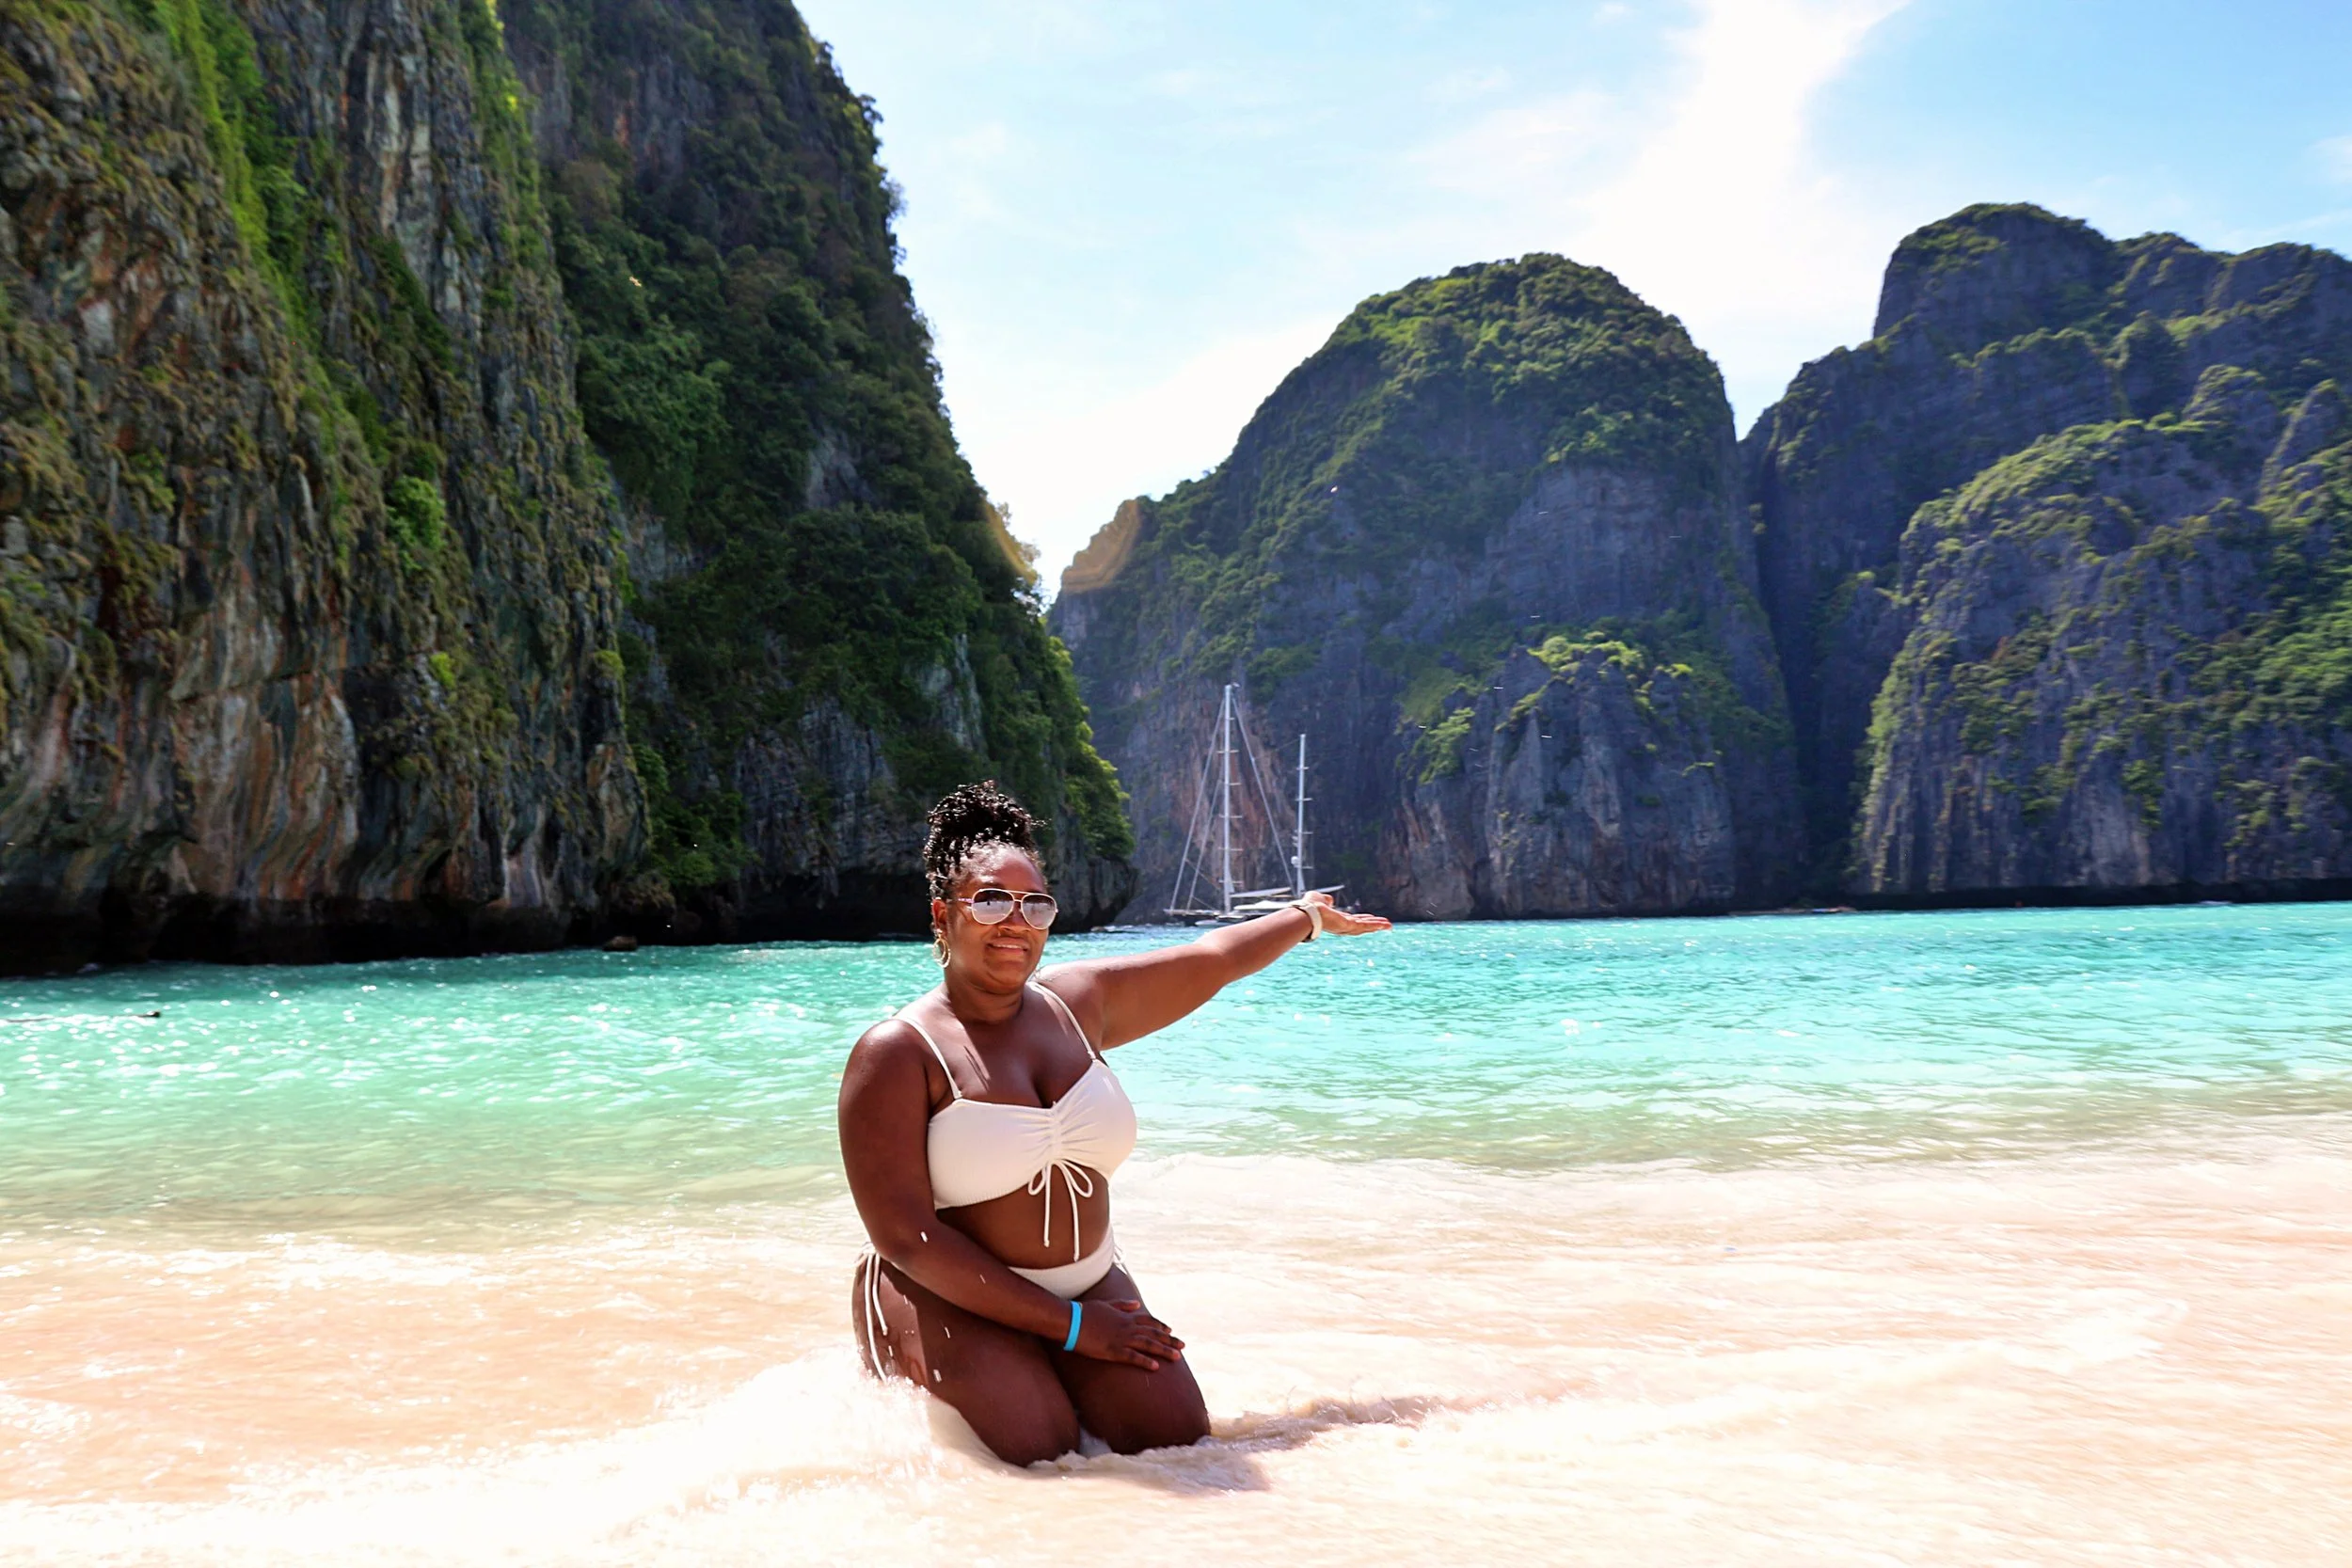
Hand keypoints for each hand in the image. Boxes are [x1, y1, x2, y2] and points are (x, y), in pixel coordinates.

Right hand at [1071, 1298, 1185, 1368]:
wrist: (1072, 1320)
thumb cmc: (1086, 1312)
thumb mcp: (1107, 1304)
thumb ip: (1123, 1305)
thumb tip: (1137, 1303)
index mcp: (1126, 1317)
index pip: (1148, 1321)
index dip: (1160, 1326)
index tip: (1170, 1331)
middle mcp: (1127, 1327)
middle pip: (1153, 1333)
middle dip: (1169, 1340)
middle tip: (1183, 1346)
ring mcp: (1121, 1339)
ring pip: (1148, 1345)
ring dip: (1164, 1351)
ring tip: (1177, 1357)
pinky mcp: (1113, 1351)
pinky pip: (1133, 1357)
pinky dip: (1145, 1361)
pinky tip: (1155, 1367)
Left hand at [1301, 891, 1390, 937]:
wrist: (1306, 912)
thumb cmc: (1309, 906)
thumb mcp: (1319, 899)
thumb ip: (1325, 899)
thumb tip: (1329, 900)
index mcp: (1336, 920)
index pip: (1352, 920)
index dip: (1363, 919)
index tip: (1371, 918)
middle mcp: (1342, 926)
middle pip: (1362, 926)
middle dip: (1374, 925)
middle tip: (1386, 925)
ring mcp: (1345, 927)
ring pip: (1365, 927)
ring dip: (1377, 926)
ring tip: (1389, 925)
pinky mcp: (1348, 926)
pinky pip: (1364, 926)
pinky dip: (1375, 925)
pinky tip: (1385, 925)